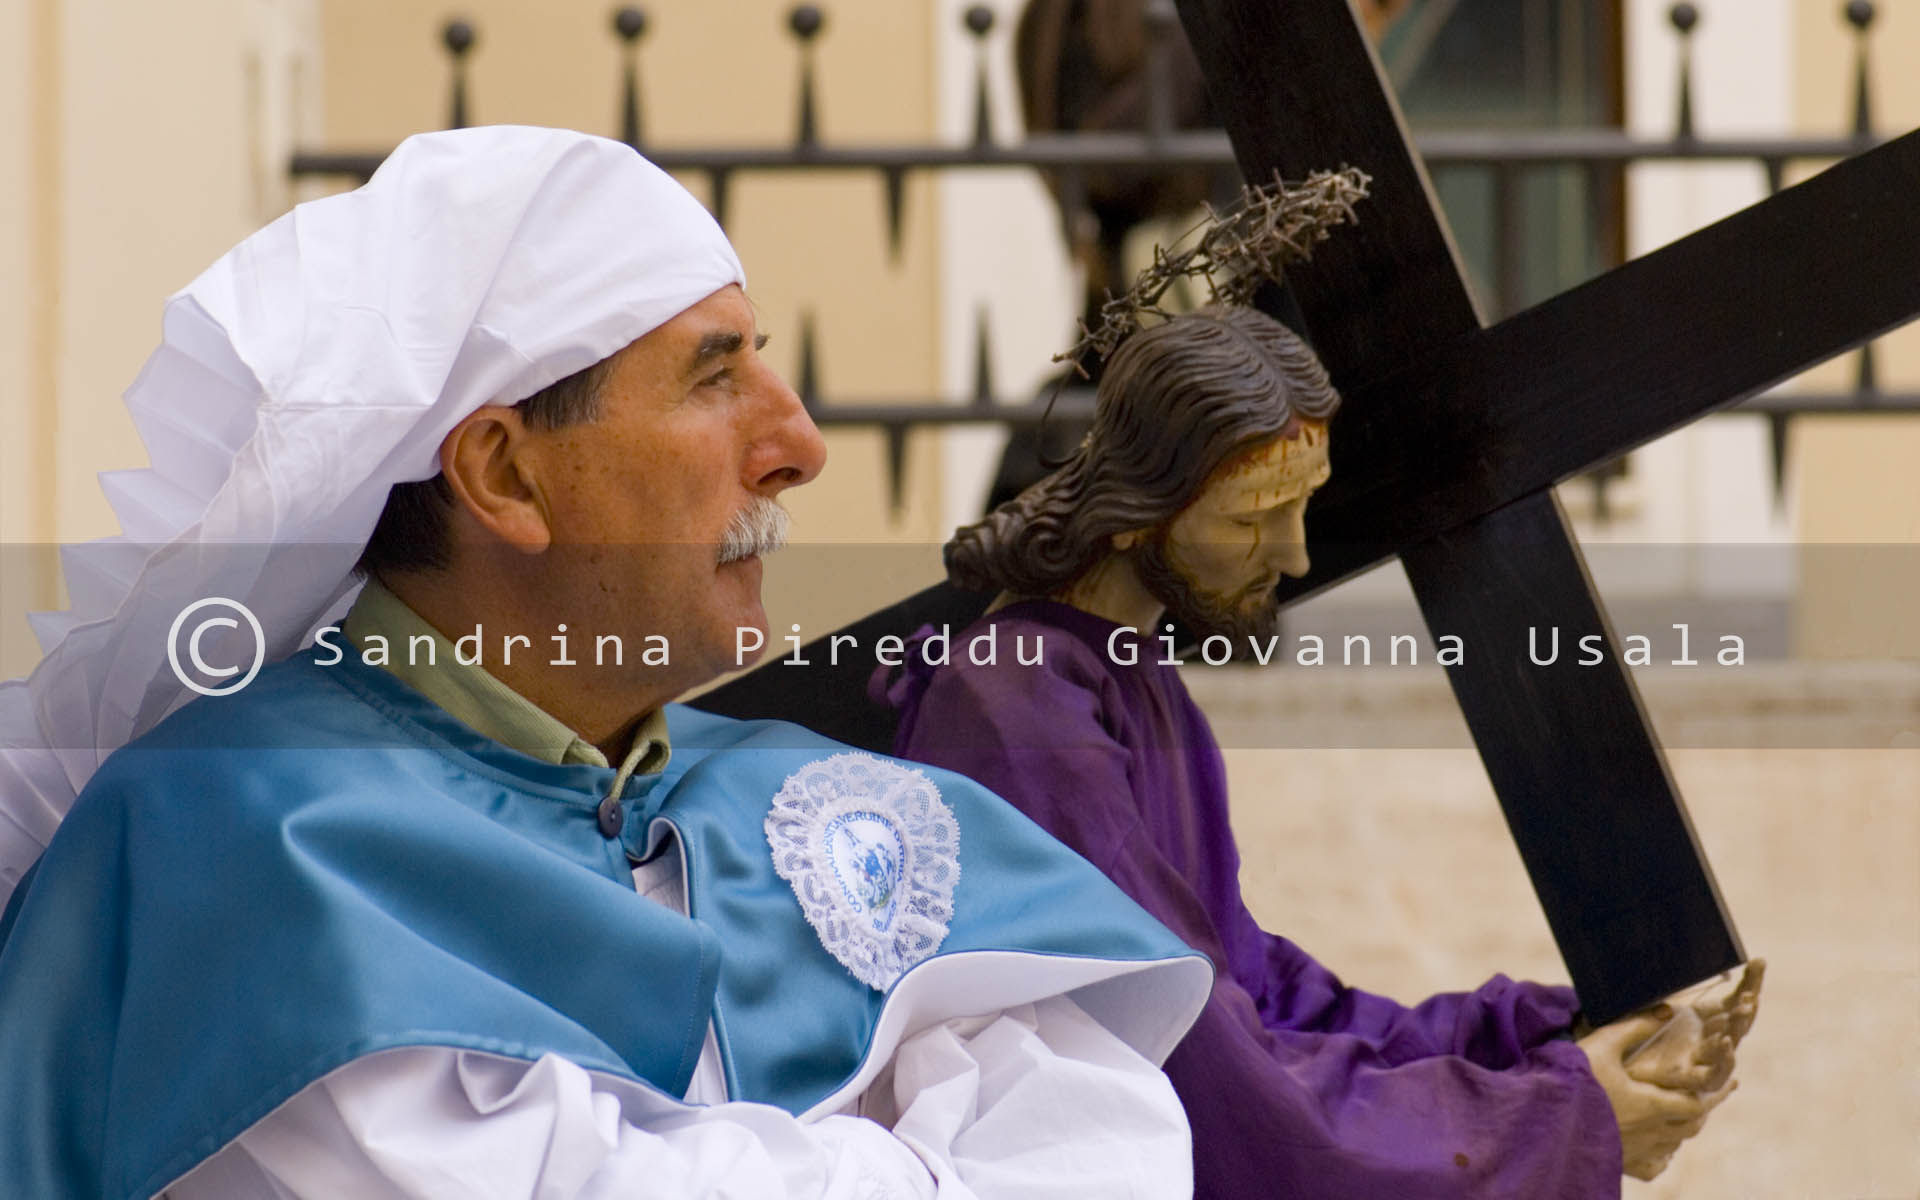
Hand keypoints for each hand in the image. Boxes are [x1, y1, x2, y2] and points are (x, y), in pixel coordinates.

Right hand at [1576, 959, 1763, 1180]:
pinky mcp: (1619, 1163)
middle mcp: (1651, 1132)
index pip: (1697, 1103)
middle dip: (1702, 1109)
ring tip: (1685, 1116)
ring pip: (1673, 1146)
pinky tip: (1658, 1150)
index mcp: (1652, 1104)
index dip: (1716, 1092)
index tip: (1730, 1081)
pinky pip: (1652, 1166)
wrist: (1545, 1116)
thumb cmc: (1576, 1078)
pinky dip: (1660, 1157)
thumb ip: (1636, 1026)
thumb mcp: (1604, 1044)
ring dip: (1683, 1130)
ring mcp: (1635, 1151)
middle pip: (1690, 1126)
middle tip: (1710, 1096)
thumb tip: (1668, 1010)